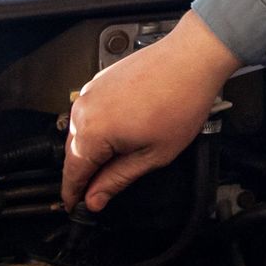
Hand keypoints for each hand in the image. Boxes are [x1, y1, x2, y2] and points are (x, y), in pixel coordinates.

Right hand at [61, 13, 239, 211]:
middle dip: (85, 172)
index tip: (75, 206)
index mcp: (91, 131)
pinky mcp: (101, 80)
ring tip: (120, 157)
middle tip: (98, 190)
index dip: (73, 194)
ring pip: (82, 131)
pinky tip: (124, 129)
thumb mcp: (153, 155)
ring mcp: (91, 91)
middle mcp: (84, 109)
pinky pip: (92, 112)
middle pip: (75, 152)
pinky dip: (101, 125)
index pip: (72, 173)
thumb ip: (118, 179)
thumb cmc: (181, 101)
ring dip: (95, 147)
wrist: (193, 59)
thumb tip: (95, 199)